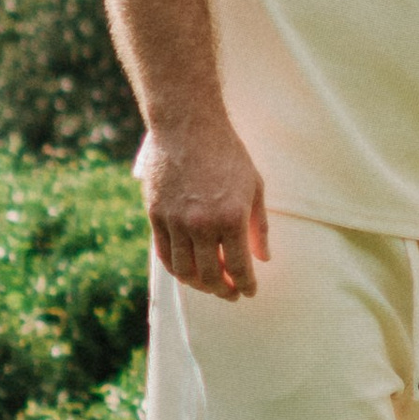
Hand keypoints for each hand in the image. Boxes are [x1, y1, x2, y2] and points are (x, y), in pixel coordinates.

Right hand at [137, 119, 269, 298]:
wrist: (188, 126)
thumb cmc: (227, 153)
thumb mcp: (255, 186)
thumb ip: (259, 226)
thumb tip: (263, 258)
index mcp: (232, 217)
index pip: (239, 267)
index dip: (246, 285)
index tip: (249, 291)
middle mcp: (202, 224)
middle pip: (211, 275)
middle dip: (224, 290)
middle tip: (231, 293)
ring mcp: (176, 222)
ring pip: (184, 270)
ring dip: (199, 284)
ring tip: (210, 284)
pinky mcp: (156, 216)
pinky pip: (164, 254)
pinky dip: (176, 269)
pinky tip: (188, 270)